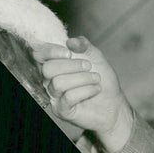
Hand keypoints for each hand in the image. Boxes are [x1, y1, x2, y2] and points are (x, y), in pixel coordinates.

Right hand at [34, 37, 133, 152]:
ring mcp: (55, 96)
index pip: (40, 55)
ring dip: (82, 78)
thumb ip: (83, 45)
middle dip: (71, 65)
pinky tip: (96, 89)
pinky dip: (86, 90)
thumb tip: (70, 41)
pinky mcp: (62, 111)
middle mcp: (50, 80)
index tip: (68, 52)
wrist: (113, 102)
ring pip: (58, 83)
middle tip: (89, 66)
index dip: (50, 51)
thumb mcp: (95, 56)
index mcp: (55, 64)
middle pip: (47, 69)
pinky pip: (68, 97)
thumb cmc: (101, 78)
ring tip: (96, 79)